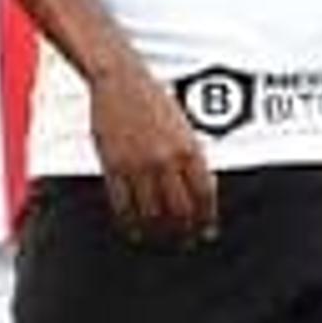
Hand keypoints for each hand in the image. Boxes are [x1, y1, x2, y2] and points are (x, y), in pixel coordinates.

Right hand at [87, 63, 216, 246]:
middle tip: (186, 242)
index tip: (207, 231)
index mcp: (189, 149)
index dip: (207, 219)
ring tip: (161, 239)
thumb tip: (198, 193)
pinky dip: (130, 223)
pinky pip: (123, 205)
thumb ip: (191, 159)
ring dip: (159, 232)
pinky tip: (135, 230)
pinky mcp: (114, 166)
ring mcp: (139, 165)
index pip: (204, 196)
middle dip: (185, 231)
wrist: (120, 80)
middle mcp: (166, 160)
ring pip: (151, 213)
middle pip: (180, 210)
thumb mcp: (183, 128)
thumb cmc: (153, 101)